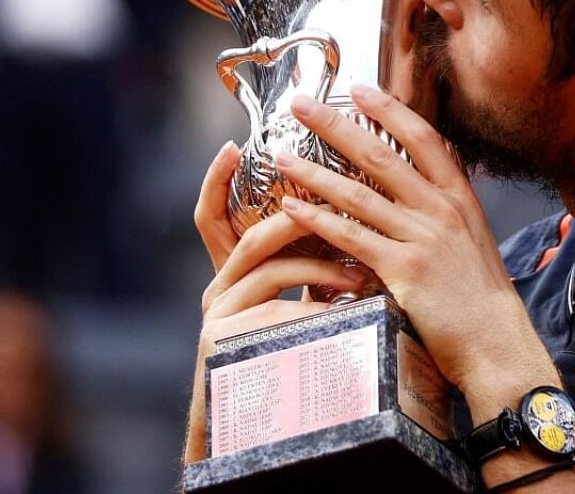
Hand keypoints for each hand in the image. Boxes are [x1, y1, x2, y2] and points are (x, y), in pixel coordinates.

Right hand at [183, 141, 366, 462]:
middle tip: (337, 206)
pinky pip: (278, 312)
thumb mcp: (304, 303)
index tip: (233, 147)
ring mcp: (218, 317)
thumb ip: (313, 264)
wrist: (270, 428)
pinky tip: (346, 310)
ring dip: (320, 265)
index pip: (214, 218)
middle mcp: (217, 290)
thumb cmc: (299, 358)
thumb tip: (358, 218)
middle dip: (296, 217)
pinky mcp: (226, 344)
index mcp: (234, 275)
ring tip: (361, 270)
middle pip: (250, 236)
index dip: (216, 181)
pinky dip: (316, 306)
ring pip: (269, 271)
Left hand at [273, 85, 558, 402]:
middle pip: (381, 156)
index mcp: (459, 198)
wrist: (497, 341)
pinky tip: (292, 208)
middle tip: (302, 104)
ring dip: (315, 171)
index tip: (360, 89)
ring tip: (282, 156)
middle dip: (337, 125)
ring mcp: (422, 237)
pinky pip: (351, 237)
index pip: (422, 138)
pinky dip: (318, 219)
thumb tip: (415, 187)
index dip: (389, 111)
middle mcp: (441, 209)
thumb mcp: (472, 239)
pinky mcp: (404, 269)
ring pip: (358, 194)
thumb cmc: (481, 297)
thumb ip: (444, 211)